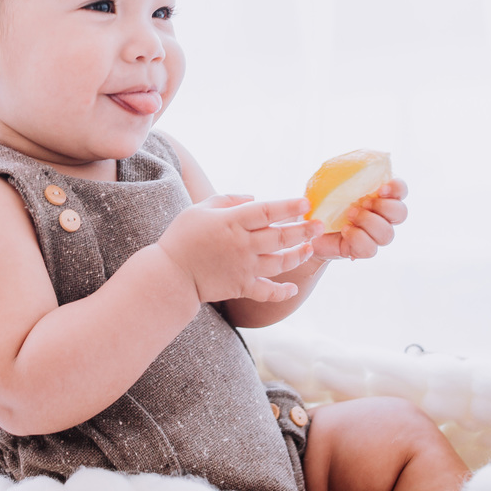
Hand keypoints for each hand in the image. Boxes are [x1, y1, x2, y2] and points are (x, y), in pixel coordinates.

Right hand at [157, 195, 322, 303]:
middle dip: (304, 230)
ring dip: (299, 255)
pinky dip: (282, 292)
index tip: (306, 203)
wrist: (170, 275)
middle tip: (321, 225)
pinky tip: (293, 288)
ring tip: (310, 248)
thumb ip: (228, 199)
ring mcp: (244, 268)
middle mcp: (243, 245)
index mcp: (232, 222)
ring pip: (280, 262)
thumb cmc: (182, 237)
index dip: (289, 207)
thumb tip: (255, 198)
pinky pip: (267, 292)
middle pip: (281, 236)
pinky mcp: (242, 287)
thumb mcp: (200, 208)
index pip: (268, 211)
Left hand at [310, 178, 407, 259]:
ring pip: (387, 234)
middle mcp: (381, 216)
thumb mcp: (326, 183)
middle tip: (363, 202)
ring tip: (349, 215)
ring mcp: (373, 235)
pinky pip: (371, 249)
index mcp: (377, 196)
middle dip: (384, 206)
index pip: (400, 190)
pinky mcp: (363, 250)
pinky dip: (358, 238)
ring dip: (369, 222)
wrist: (305, 228)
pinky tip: (345, 230)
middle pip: (401, 213)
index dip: (397, 189)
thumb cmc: (319, 202)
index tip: (382, 188)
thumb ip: (338, 173)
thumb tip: (345, 169)